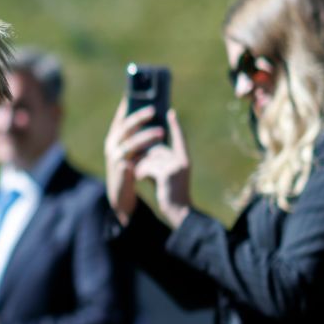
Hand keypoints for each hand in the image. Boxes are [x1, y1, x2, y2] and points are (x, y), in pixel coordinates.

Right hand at [103, 99, 164, 224]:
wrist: (121, 195)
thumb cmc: (130, 169)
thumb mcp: (134, 150)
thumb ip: (139, 135)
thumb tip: (156, 115)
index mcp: (114, 138)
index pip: (120, 118)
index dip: (127, 106)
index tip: (136, 92)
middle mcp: (111, 146)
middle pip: (124, 128)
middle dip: (138, 118)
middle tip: (153, 110)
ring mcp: (114, 159)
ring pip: (129, 144)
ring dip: (144, 137)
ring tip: (161, 133)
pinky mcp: (121, 173)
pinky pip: (131, 161)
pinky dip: (141, 155)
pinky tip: (153, 151)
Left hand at [136, 110, 192, 227]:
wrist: (178, 211)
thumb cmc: (167, 191)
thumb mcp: (163, 172)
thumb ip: (157, 159)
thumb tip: (143, 146)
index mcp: (183, 159)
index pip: (179, 138)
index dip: (175, 126)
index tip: (171, 112)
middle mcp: (182, 160)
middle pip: (155, 150)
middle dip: (144, 158)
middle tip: (140, 171)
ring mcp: (176, 167)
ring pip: (149, 158)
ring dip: (140, 167)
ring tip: (141, 177)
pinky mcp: (168, 173)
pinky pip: (147, 166)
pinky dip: (140, 173)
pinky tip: (140, 179)